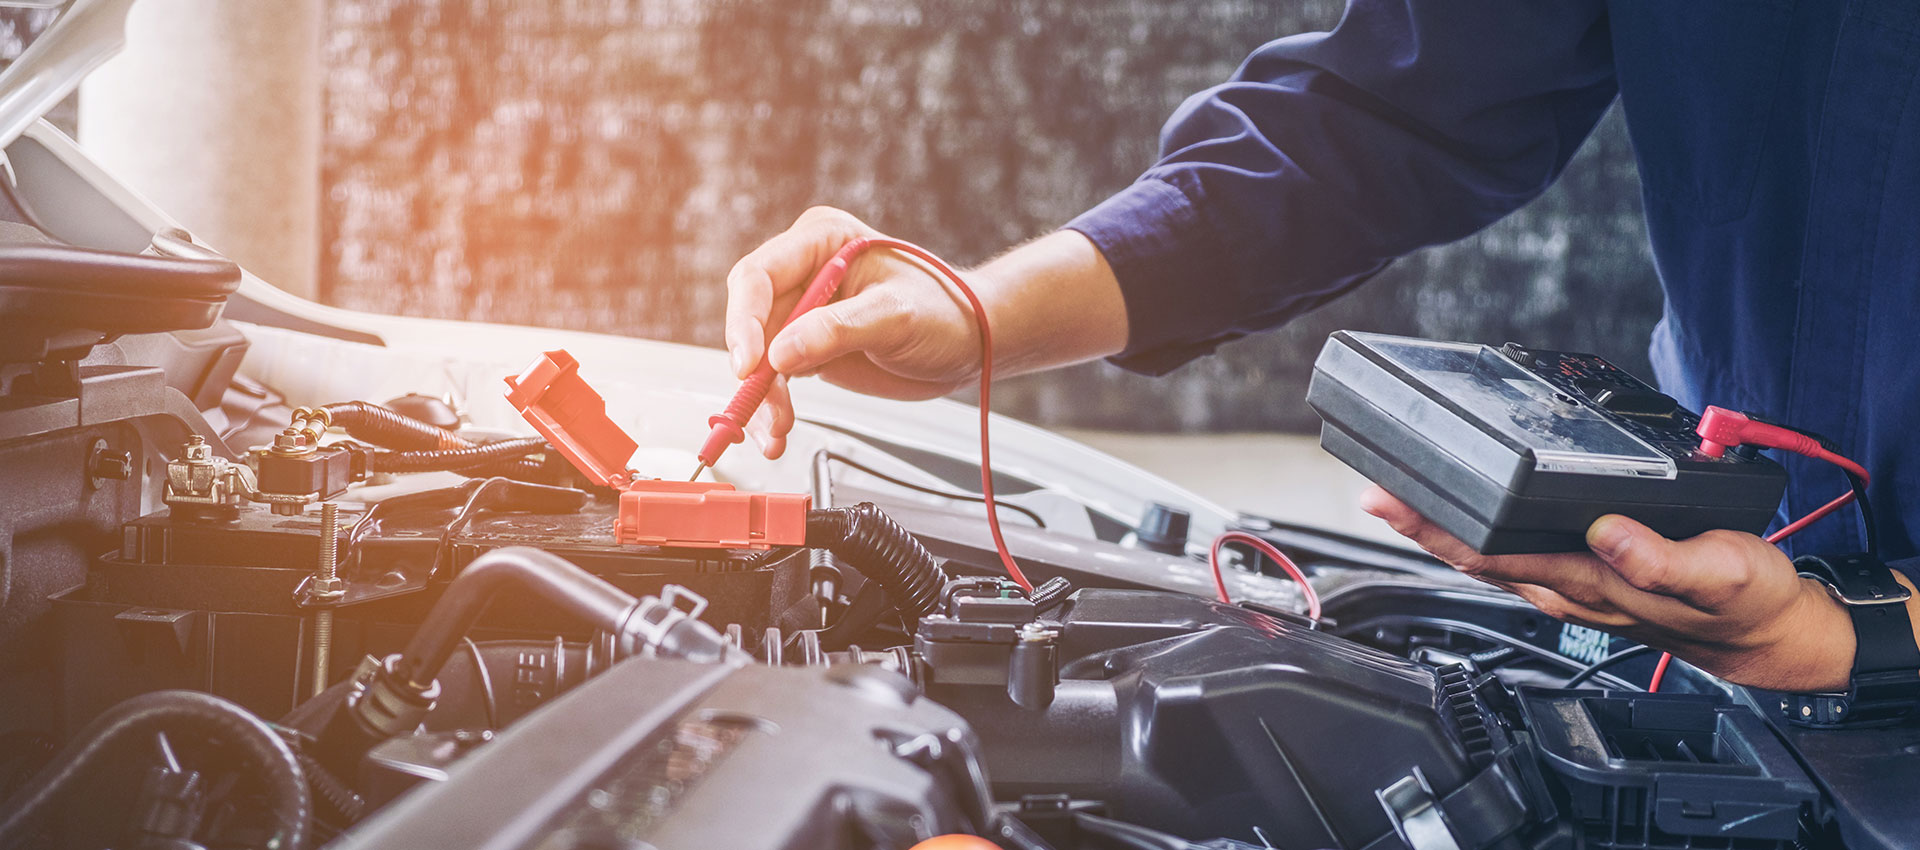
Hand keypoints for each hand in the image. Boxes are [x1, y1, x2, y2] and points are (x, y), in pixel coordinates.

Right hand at [723, 207, 989, 458]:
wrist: (969, 342)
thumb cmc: (946, 311)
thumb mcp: (896, 316)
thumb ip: (838, 330)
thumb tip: (780, 354)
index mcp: (821, 240)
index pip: (759, 276)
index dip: (745, 320)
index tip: (750, 364)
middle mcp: (803, 272)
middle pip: (752, 320)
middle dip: (753, 370)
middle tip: (765, 407)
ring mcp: (803, 311)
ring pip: (759, 356)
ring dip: (761, 397)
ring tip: (776, 431)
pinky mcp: (807, 347)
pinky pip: (775, 377)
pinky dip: (773, 406)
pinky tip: (777, 430)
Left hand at [1359, 486, 1862, 690]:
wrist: (1768, 631)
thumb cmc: (1746, 602)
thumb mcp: (1721, 574)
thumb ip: (1661, 559)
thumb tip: (1607, 531)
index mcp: (1594, 582)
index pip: (1498, 556)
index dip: (1442, 530)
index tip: (1398, 503)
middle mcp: (1571, 588)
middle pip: (1479, 557)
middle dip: (1423, 527)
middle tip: (1374, 493)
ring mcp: (1574, 586)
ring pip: (1493, 560)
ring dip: (1444, 532)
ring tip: (1401, 500)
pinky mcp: (1587, 577)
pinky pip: (1519, 558)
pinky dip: (1482, 536)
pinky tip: (1464, 519)